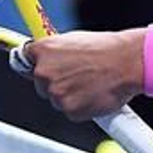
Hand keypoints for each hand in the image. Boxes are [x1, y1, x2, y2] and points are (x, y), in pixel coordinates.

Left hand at [23, 29, 143, 120]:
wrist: (127, 62)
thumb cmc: (105, 49)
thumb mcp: (73, 40)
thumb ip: (55, 52)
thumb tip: (47, 59)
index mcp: (42, 50)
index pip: (25, 60)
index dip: (37, 64)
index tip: (43, 68)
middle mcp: (43, 72)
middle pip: (40, 84)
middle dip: (55, 82)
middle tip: (77, 77)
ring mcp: (55, 93)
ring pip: (56, 99)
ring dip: (69, 95)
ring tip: (90, 83)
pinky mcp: (69, 110)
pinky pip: (71, 112)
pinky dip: (81, 107)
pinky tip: (94, 94)